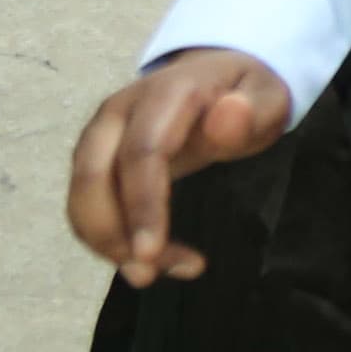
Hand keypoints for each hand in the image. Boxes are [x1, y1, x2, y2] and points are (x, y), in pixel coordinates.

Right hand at [67, 51, 291, 282]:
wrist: (217, 76)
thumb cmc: (245, 94)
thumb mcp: (268, 98)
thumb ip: (253, 111)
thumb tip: (228, 115)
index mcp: (166, 91)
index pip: (142, 151)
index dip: (143, 203)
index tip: (151, 251)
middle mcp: (120, 110)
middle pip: (94, 175)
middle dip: (111, 231)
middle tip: (146, 275)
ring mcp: (100, 133)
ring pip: (83, 194)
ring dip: (107, 241)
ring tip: (152, 275)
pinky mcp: (93, 157)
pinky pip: (88, 201)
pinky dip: (107, 236)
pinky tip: (146, 259)